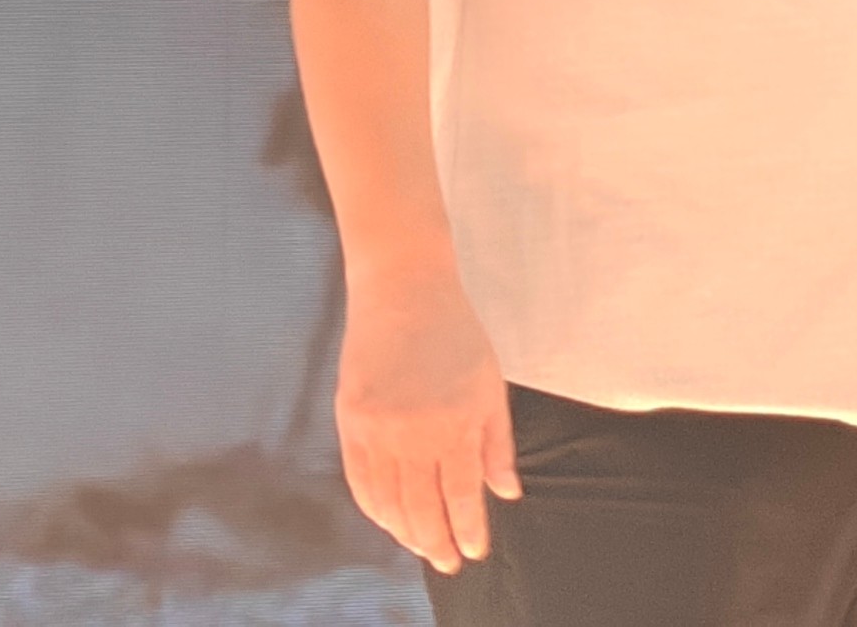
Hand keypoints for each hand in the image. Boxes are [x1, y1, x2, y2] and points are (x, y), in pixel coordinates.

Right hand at [333, 266, 518, 572]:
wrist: (403, 294)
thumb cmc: (457, 336)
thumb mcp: (490, 385)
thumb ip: (497, 444)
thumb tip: (507, 494)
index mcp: (457, 422)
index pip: (463, 494)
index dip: (469, 529)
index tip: (474, 551)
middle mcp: (415, 434)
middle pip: (423, 508)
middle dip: (437, 542)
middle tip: (448, 562)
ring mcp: (377, 431)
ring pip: (390, 503)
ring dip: (406, 532)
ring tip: (423, 546)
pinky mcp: (350, 424)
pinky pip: (361, 483)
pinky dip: (376, 510)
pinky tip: (390, 522)